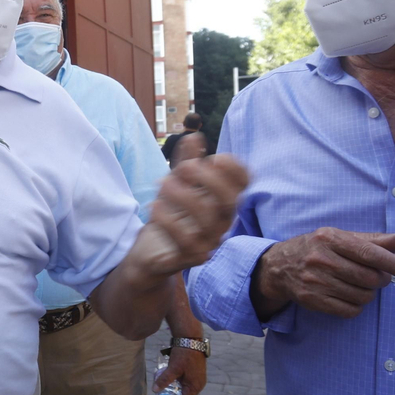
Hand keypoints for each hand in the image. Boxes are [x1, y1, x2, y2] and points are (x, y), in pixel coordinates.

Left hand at [138, 154, 248, 274]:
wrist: (152, 249)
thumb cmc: (171, 213)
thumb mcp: (176, 183)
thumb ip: (186, 161)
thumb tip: (194, 135)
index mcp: (222, 200)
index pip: (243, 185)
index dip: (236, 170)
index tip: (217, 157)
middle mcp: (221, 221)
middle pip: (230, 202)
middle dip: (210, 181)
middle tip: (186, 166)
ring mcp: (209, 241)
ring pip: (207, 221)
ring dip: (184, 197)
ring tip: (163, 183)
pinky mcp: (191, 258)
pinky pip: (186, 242)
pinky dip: (170, 222)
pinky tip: (155, 205)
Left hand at [153, 346, 205, 394]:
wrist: (191, 339)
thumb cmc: (184, 354)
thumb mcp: (173, 368)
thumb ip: (164, 380)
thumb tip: (155, 391)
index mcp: (195, 386)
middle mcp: (199, 384)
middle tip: (162, 392)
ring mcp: (198, 378)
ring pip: (185, 389)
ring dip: (175, 387)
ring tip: (166, 380)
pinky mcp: (196, 373)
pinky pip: (187, 382)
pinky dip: (178, 381)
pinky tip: (172, 373)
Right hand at [253, 228, 394, 318]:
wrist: (280, 266)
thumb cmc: (320, 249)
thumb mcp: (345, 238)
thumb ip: (378, 240)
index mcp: (332, 238)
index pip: (371, 253)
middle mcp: (321, 259)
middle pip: (369, 278)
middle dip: (380, 280)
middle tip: (376, 276)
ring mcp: (315, 281)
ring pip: (362, 296)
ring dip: (368, 294)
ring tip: (357, 285)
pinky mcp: (312, 299)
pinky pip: (349, 311)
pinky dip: (356, 307)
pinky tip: (348, 296)